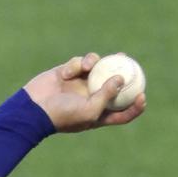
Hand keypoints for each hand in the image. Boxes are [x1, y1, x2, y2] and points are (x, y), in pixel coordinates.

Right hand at [24, 53, 145, 132]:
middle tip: (129, 61)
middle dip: (121, 72)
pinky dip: (75, 64)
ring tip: (87, 66)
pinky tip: (68, 72)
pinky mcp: (68, 72)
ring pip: (96, 68)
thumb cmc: (64, 115)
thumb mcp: (90, 111)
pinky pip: (79, 62)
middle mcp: (92, 98)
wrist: (35, 108)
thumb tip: (121, 77)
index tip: (142, 95)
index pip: (122, 112)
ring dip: (93, 62)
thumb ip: (107, 95)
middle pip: (112, 85)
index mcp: (99, 114)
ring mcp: (80, 84)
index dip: (134, 106)